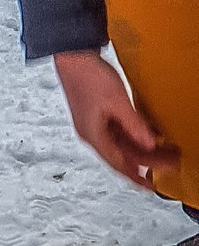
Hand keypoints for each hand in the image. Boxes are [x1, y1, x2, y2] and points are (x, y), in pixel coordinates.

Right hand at [53, 50, 179, 188]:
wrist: (74, 58)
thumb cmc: (90, 78)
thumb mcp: (118, 102)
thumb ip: (134, 125)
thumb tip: (150, 144)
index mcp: (93, 135)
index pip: (118, 163)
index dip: (136, 176)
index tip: (151, 187)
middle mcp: (92, 133)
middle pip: (122, 155)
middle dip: (146, 161)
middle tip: (171, 162)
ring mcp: (94, 124)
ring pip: (121, 144)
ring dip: (142, 149)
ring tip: (165, 150)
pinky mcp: (98, 114)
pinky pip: (119, 133)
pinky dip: (135, 137)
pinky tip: (148, 134)